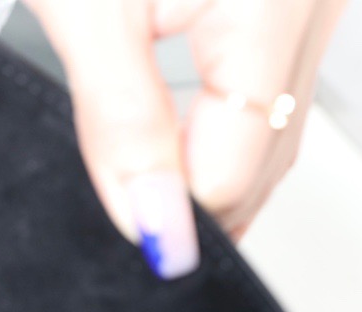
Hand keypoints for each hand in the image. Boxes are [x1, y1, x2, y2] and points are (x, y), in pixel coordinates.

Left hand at [23, 0, 346, 275]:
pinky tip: (182, 149)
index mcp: (274, 0)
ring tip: (151, 197)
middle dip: (196, 206)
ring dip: (215, 174)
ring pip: (278, 130)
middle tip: (133, 230)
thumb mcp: (83, 10)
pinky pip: (276, 89)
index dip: (171, 215)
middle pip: (265, 159)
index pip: (231, 171)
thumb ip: (121, 122)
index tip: (123, 237)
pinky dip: (228, 129)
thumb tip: (155, 226)